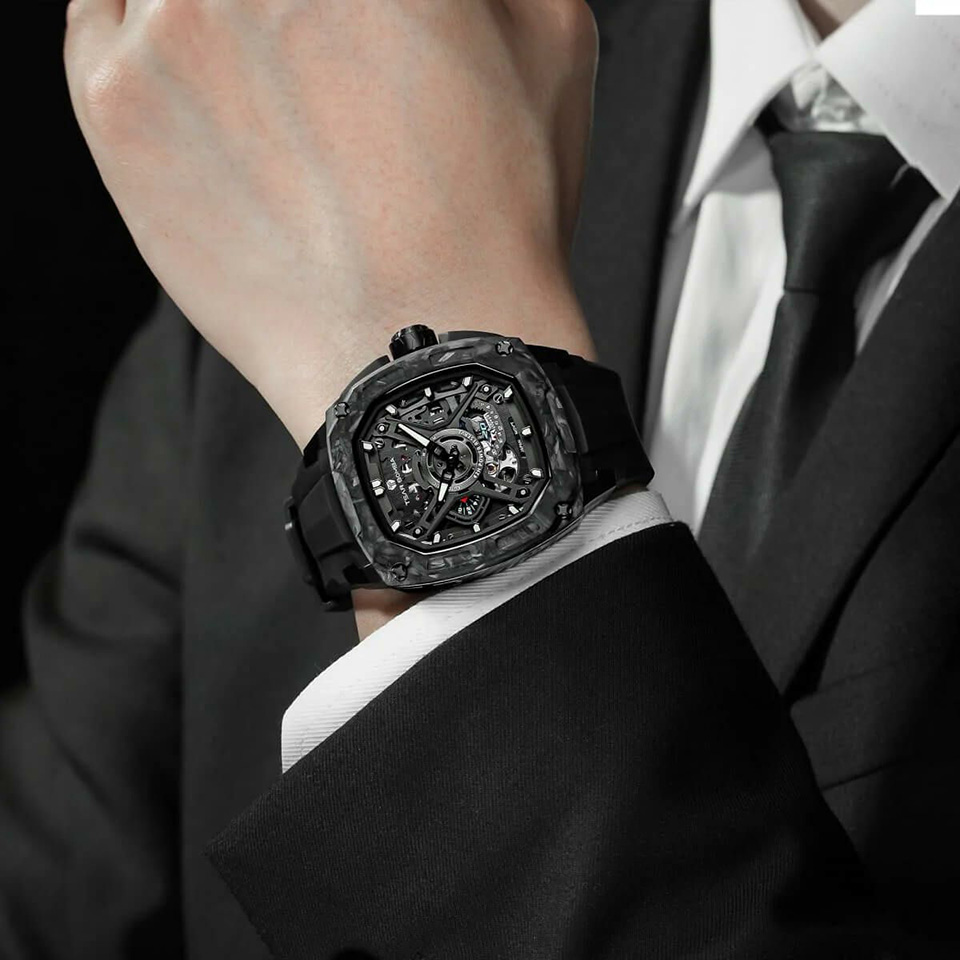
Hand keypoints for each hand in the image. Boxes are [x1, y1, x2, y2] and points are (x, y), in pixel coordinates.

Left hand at [64, 0, 599, 448]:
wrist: (426, 343)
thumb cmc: (495, 213)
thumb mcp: (553, 36)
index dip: (350, 4)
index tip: (346, 23)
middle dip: (283, 12)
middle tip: (311, 59)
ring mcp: (172, 21)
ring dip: (212, 16)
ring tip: (263, 77)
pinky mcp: (115, 102)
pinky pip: (99, 14)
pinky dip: (140, 29)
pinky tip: (203, 83)